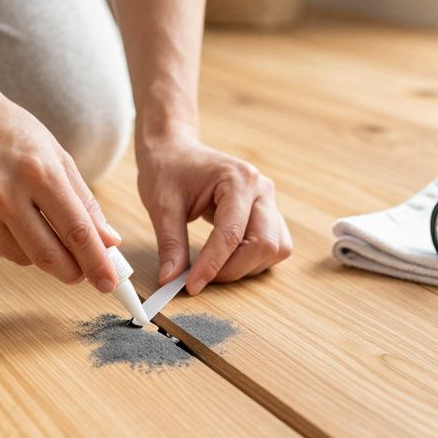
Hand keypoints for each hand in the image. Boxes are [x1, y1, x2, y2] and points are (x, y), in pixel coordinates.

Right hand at [0, 90, 122, 290]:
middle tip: (83, 274)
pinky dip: (12, 244)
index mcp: (39, 173)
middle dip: (72, 272)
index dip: (97, 262)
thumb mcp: (56, 156)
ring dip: (40, 255)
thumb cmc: (12, 132)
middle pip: (48, 256)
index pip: (76, 231)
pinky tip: (9, 219)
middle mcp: (5, 194)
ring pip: (22, 258)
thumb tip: (109, 242)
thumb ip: (84, 202)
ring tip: (39, 226)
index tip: (110, 283)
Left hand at [137, 130, 292, 293]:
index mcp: (238, 179)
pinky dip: (254, 261)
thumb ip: (171, 244)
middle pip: (264, 244)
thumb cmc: (168, 171)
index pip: (232, 234)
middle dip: (233, 269)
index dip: (213, 265)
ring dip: (246, 267)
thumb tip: (171, 280)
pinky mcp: (267, 213)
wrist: (175, 151)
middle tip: (200, 278)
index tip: (191, 286)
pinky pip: (274, 245)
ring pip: (275, 249)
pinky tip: (227, 260)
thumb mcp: (162, 206)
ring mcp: (268, 201)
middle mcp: (261, 189)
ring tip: (213, 266)